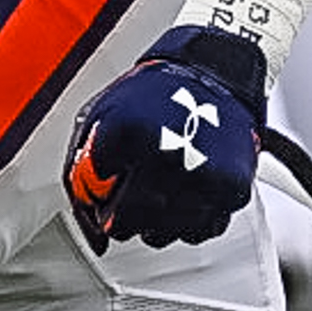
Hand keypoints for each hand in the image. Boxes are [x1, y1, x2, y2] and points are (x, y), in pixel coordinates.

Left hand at [63, 23, 268, 253]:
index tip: (104, 184)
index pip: (92, 195)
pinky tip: (185, 195)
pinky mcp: (231, 188)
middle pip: (126, 221)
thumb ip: (80, 169)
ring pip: (161, 235)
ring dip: (153, 226)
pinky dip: (188, 223)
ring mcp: (200, 174)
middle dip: (120, 218)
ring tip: (158, 191)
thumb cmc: (153, 97)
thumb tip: (91, 229)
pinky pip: (198, 232)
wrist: (211, 75)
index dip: (95, 194)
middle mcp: (165, 153)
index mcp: (126, 130)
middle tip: (126, 200)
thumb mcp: (100, 116)